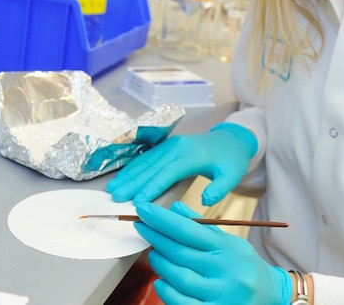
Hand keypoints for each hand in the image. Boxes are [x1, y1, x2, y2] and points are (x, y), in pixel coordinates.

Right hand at [107, 123, 256, 205]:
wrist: (230, 140)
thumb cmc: (230, 162)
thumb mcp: (232, 176)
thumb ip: (220, 189)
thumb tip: (205, 201)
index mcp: (193, 155)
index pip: (169, 173)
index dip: (153, 187)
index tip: (138, 202)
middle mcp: (178, 147)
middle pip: (152, 167)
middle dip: (133, 182)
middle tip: (115, 197)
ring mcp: (170, 145)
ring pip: (146, 161)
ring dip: (128, 175)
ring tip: (112, 189)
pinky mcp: (166, 146)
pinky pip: (147, 158)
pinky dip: (132, 168)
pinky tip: (121, 178)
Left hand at [135, 200, 290, 304]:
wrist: (271, 296)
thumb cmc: (245, 266)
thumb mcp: (229, 242)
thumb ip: (201, 228)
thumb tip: (174, 209)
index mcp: (230, 248)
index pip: (190, 230)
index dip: (163, 220)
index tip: (144, 210)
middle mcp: (226, 270)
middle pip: (181, 252)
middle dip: (156, 238)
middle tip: (142, 228)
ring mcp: (221, 294)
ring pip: (179, 277)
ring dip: (160, 264)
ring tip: (153, 254)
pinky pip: (182, 303)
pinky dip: (167, 292)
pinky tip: (161, 281)